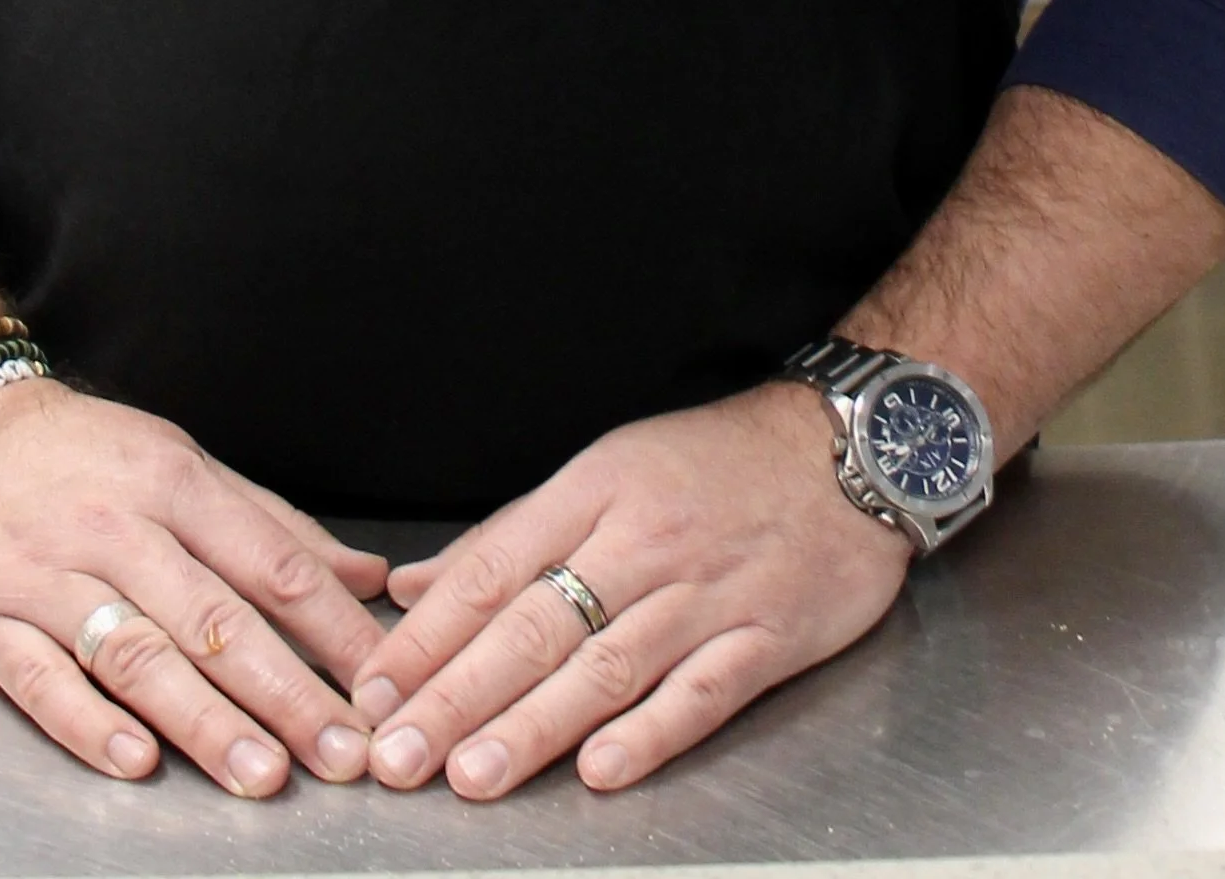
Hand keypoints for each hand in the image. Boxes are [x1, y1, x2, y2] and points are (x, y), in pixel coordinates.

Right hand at [0, 374, 389, 794]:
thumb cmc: (77, 453)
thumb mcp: (178, 462)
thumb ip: (271, 525)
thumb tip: (366, 578)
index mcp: (174, 483)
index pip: (270, 563)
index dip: (332, 629)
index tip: (381, 685)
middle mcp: (117, 527)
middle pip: (214, 618)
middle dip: (286, 692)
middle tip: (342, 753)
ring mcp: (48, 575)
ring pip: (137, 653)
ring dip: (204, 720)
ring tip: (261, 772)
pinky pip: (38, 678)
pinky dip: (87, 721)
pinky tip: (134, 760)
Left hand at [348, 381, 911, 797]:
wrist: (850, 447)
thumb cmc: (718, 461)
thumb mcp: (607, 471)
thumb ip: (510, 537)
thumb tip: (413, 588)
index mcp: (594, 492)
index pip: (494, 568)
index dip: (429, 634)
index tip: (375, 688)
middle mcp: (643, 542)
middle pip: (535, 627)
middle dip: (457, 696)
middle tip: (397, 754)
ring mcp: (706, 593)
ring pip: (606, 668)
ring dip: (532, 728)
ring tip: (471, 777)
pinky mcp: (767, 637)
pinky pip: (701, 692)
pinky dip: (650, 733)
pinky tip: (600, 769)